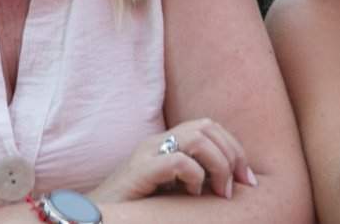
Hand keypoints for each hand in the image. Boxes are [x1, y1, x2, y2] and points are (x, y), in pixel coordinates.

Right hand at [90, 118, 254, 204]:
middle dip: (232, 154)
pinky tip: (193, 194)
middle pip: (207, 125)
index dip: (234, 148)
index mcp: (165, 144)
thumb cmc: (136, 209)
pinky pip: (176, 161)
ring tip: (221, 192)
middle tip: (238, 186)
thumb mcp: (170, 192)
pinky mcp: (139, 172)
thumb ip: (193, 181)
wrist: (92, 218)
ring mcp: (146, 154)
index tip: (246, 179)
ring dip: (218, 164)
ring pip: (196, 137)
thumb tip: (231, 185)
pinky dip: (194, 176)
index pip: (209, 126)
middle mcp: (156, 142)